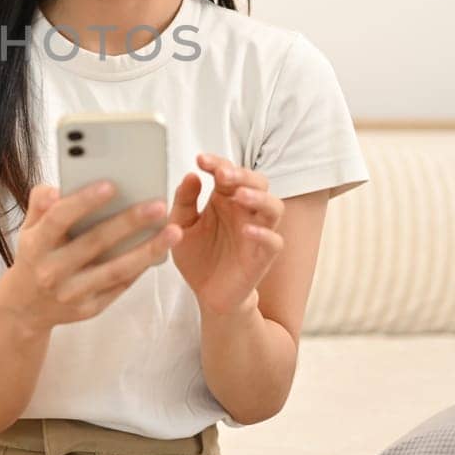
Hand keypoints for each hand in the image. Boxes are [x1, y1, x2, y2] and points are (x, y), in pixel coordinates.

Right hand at [0, 181, 182, 336]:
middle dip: (129, 223)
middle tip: (158, 205)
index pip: (59, 219)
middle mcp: (52, 271)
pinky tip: (160, 252)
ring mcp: (71, 293)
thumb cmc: (34, 256)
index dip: (84, 202)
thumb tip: (56, 188)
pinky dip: (140, 269)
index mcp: (35, 245)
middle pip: (94, 243)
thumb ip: (40, 204)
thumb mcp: (27, 228)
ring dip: (146, 251)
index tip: (111, 184)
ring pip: (114, 270)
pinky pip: (119, 286)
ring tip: (173, 231)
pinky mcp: (89, 309)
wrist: (25, 308)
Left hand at [168, 154, 284, 315]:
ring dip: (259, 198)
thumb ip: (184, 201)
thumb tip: (191, 175)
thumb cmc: (197, 256)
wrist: (206, 294)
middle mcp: (244, 211)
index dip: (217, 163)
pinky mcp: (263, 256)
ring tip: (239, 196)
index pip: (228, 172)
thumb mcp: (180, 226)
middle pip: (258, 182)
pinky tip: (246, 230)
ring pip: (273, 207)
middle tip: (223, 174)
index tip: (200, 160)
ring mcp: (257, 232)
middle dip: (242, 174)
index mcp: (224, 199)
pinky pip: (274, 241)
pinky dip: (264, 234)